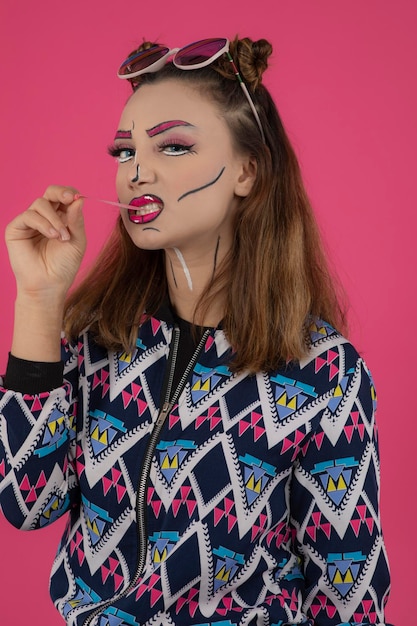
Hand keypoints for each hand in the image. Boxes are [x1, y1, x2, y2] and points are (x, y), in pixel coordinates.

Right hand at [5, 185, 86, 300]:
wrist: (50, 285)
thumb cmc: (64, 266)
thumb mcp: (78, 241)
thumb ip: (77, 221)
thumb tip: (79, 199)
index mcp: (60, 218)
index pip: (63, 197)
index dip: (70, 193)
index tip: (78, 197)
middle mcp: (45, 217)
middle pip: (50, 193)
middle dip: (61, 193)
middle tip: (70, 199)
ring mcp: (30, 222)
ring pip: (40, 203)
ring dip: (54, 218)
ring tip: (62, 237)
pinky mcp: (17, 228)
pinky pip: (29, 216)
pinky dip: (43, 223)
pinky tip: (52, 236)